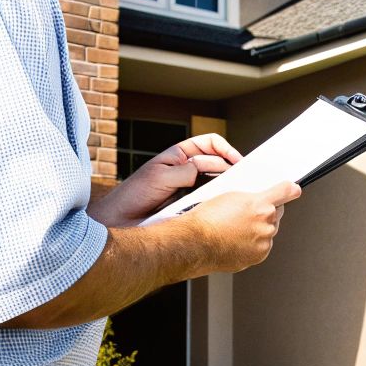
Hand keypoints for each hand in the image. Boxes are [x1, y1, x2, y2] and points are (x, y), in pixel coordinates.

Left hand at [87, 134, 243, 226]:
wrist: (119, 221)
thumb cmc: (133, 195)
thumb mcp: (160, 177)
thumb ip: (186, 170)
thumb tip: (211, 167)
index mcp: (178, 155)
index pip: (210, 144)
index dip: (226, 149)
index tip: (237, 161)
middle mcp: (186, 169)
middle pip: (217, 162)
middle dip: (232, 167)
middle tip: (245, 179)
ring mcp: (189, 188)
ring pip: (216, 181)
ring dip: (228, 185)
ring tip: (238, 192)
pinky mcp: (189, 205)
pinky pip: (210, 199)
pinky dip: (219, 200)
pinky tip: (225, 206)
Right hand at [185, 179, 301, 272]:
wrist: (195, 243)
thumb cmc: (206, 220)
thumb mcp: (229, 196)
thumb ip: (251, 197)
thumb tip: (259, 199)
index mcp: (260, 205)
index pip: (286, 192)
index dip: (290, 190)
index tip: (294, 190)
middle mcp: (266, 223)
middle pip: (276, 213)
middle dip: (266, 212)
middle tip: (247, 214)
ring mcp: (264, 241)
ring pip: (269, 230)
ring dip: (259, 229)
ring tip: (237, 229)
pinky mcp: (259, 255)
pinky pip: (262, 246)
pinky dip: (254, 244)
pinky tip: (237, 240)